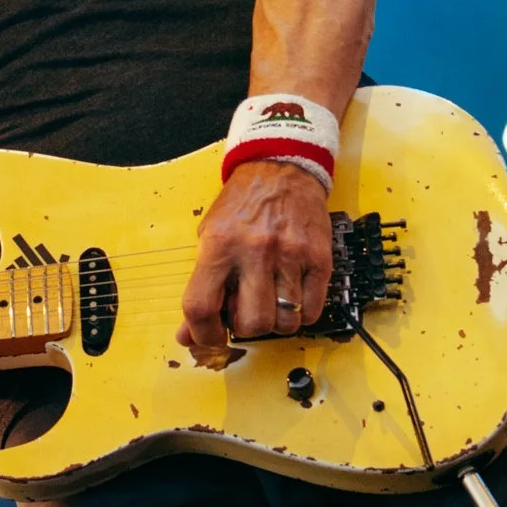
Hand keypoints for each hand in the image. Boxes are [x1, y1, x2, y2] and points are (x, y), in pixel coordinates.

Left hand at [178, 160, 332, 365]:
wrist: (281, 167)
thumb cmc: (242, 204)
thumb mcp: (209, 236)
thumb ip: (200, 285)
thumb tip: (188, 334)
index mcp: (218, 245)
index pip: (201, 307)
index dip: (202, 335)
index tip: (210, 338)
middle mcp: (254, 250)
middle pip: (250, 323)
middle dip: (245, 329)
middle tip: (245, 314)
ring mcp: (290, 255)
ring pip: (285, 323)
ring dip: (275, 323)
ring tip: (270, 303)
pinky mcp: (318, 258)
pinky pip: (311, 310)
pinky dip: (300, 314)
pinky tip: (291, 297)